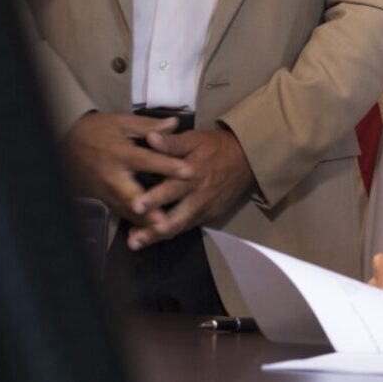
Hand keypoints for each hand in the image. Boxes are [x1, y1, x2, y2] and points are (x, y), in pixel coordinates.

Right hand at [63, 112, 191, 228]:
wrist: (65, 140)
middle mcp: (111, 175)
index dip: (168, 166)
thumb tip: (174, 124)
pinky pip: (118, 212)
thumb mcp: (122, 122)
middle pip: (132, 195)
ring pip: (125, 209)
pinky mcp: (99, 198)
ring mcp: (103, 190)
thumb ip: (149, 126)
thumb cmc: (98, 130)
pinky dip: (133, 222)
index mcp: (119, 153)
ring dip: (142, 221)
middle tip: (166, 222)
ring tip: (162, 230)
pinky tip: (147, 231)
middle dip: (149, 210)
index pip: (147, 161)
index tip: (189, 172)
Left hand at [125, 127, 253, 248]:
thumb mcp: (195, 139)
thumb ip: (172, 143)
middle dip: (154, 229)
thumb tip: (149, 138)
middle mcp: (199, 196)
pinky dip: (170, 232)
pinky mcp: (209, 216)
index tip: (136, 205)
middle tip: (134, 239)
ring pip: (180, 227)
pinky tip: (152, 237)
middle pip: (175, 217)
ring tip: (136, 243)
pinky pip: (187, 226)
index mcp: (193, 174)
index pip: (172, 188)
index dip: (155, 198)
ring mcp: (205, 209)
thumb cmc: (216, 147)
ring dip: (157, 236)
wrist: (248, 159)